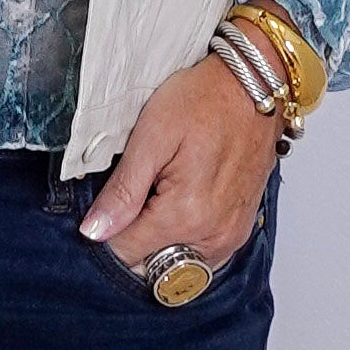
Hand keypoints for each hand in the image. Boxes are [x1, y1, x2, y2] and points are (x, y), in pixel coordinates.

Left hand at [78, 55, 279, 275]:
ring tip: (159, 197)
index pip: (125, 252)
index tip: (107, 202)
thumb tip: (95, 231)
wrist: (254, 84)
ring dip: (159, 242)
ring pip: (177, 265)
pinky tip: (179, 205)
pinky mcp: (240, 228)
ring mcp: (231, 234)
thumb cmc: (205, 99)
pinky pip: (201, 256)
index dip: (107, 230)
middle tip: (136, 195)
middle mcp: (213, 234)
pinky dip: (183, 240)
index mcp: (185, 214)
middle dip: (134, 239)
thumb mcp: (151, 136)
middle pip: (151, 264)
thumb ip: (123, 191)